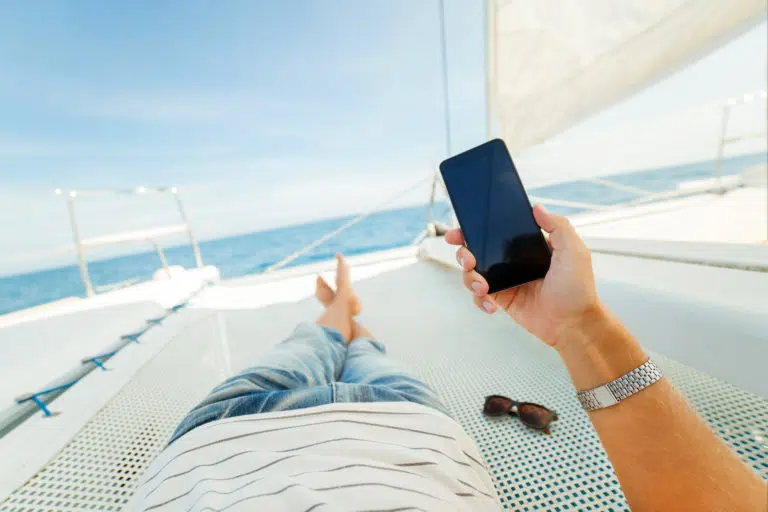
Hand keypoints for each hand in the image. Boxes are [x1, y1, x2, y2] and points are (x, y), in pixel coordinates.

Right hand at [445, 205, 598, 348]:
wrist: (573, 324)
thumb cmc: (578, 289)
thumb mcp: (574, 251)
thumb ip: (558, 226)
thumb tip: (537, 207)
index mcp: (527, 245)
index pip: (498, 230)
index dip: (477, 228)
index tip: (462, 229)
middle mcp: (513, 260)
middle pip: (478, 249)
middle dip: (464, 252)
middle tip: (468, 259)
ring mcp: (506, 280)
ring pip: (473, 273)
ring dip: (469, 277)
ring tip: (482, 286)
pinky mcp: (502, 299)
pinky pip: (480, 297)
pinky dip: (478, 299)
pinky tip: (490, 304)